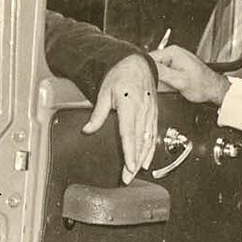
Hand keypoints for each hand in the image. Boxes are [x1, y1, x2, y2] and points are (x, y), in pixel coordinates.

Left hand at [83, 51, 159, 181]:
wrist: (137, 64)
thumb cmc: (120, 76)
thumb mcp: (104, 93)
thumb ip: (97, 114)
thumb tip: (88, 130)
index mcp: (129, 105)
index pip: (129, 133)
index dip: (130, 152)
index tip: (129, 166)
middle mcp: (142, 111)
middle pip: (139, 141)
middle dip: (134, 162)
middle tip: (128, 177)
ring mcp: (150, 113)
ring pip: (148, 141)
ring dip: (142, 159)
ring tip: (135, 172)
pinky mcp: (154, 114)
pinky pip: (153, 135)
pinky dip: (150, 150)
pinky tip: (147, 161)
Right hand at [151, 41, 228, 104]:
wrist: (214, 90)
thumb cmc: (203, 85)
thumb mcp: (179, 80)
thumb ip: (162, 73)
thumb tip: (147, 68)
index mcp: (173, 52)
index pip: (149, 58)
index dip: (147, 71)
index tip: (148, 81)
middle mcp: (173, 53)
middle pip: (152, 65)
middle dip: (154, 76)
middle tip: (163, 86)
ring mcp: (175, 60)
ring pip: (158, 70)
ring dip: (160, 80)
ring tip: (170, 86)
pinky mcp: (176, 67)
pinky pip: (164, 74)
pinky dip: (165, 82)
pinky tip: (172, 86)